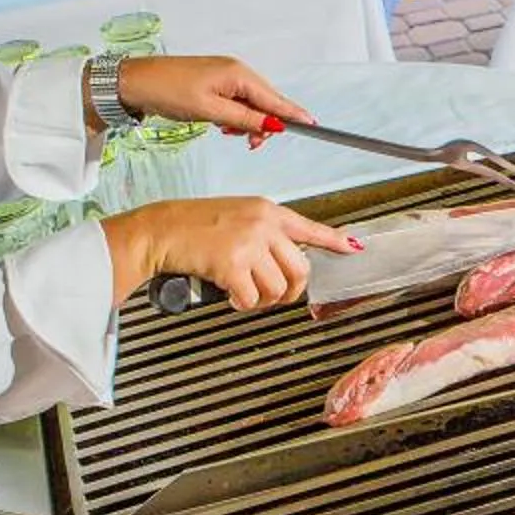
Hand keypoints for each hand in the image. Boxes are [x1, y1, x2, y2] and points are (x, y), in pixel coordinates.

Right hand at [102, 197, 356, 310]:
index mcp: (267, 211)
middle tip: (272, 295)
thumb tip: (284, 260)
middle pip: (300, 269)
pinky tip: (229, 294)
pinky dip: (241, 303)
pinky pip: (252, 298)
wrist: (160, 230)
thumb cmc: (192, 226)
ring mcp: (249, 243)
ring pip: (278, 288)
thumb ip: (263, 233)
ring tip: (243, 291)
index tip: (354, 247)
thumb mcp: (236, 216)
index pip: (310, 227)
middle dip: (289, 291)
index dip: (334, 240)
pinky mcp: (232, 264)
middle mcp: (263, 224)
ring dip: (262, 299)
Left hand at [112, 55, 313, 137]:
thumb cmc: (168, 90)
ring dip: (246, 122)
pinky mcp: (215, 82)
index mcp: (238, 75)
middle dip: (263, 124)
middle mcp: (236, 72)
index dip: (293, 114)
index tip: (313, 125)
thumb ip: (245, 119)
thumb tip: (274, 124)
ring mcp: (226, 76)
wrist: (136, 82)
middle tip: (251, 143)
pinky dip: (234, 116)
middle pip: (266, 102)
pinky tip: (222, 124)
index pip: (275, 99)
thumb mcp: (210, 111)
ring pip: (251, 104)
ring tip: (230, 133)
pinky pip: (237, 101)